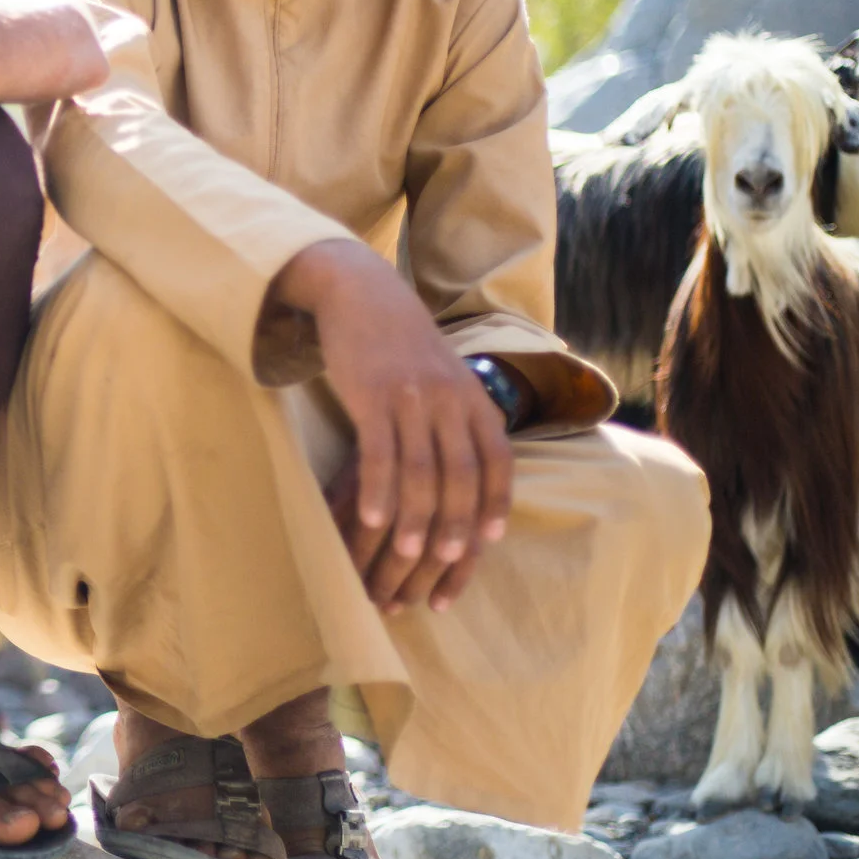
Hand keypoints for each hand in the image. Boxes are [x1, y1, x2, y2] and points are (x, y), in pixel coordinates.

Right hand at [271, 241, 512, 612]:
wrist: (360, 293)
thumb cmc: (400, 345)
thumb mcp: (445, 376)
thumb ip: (460, 417)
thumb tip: (470, 472)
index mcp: (474, 398)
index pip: (498, 462)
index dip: (495, 506)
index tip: (486, 544)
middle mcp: (451, 399)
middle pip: (462, 476)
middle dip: (455, 525)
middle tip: (443, 565)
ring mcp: (413, 397)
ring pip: (422, 471)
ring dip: (416, 519)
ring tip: (406, 555)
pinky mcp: (374, 395)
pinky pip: (380, 454)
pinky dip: (380, 492)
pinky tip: (372, 520)